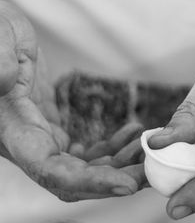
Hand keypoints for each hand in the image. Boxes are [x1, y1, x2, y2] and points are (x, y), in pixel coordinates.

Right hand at [0, 2, 142, 201]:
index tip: (126, 185)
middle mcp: (28, 143)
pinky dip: (111, 148)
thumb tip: (2, 77)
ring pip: (83, 169)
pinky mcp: (54, 132)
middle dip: (115, 180)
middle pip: (74, 179)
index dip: (88, 182)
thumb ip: (0, 58)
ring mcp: (43, 140)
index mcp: (13, 129)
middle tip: (152, 173)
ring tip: (149, 151)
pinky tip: (132, 132)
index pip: (50, 170)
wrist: (0, 37)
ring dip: (118, 166)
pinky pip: (85, 152)